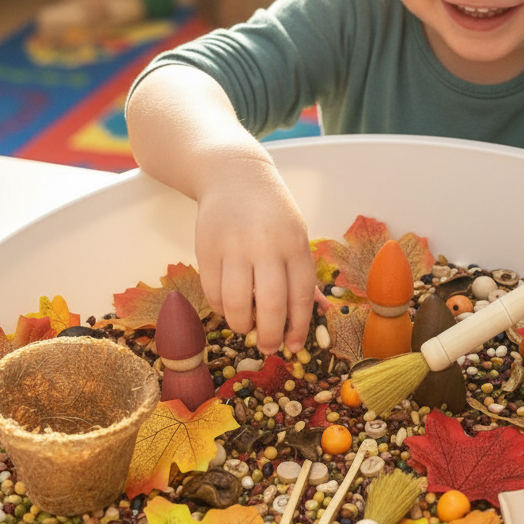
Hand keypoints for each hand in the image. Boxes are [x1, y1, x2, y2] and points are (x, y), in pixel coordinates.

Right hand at [194, 152, 315, 353]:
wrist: (234, 175)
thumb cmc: (272, 212)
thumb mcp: (296, 234)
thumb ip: (302, 273)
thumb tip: (317, 313)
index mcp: (294, 244)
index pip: (300, 296)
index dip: (298, 327)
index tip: (294, 346)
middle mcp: (265, 246)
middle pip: (270, 305)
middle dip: (270, 335)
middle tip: (268, 347)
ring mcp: (233, 247)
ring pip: (236, 303)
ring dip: (241, 324)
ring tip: (246, 326)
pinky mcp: (206, 249)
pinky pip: (212, 292)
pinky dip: (220, 308)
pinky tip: (228, 308)